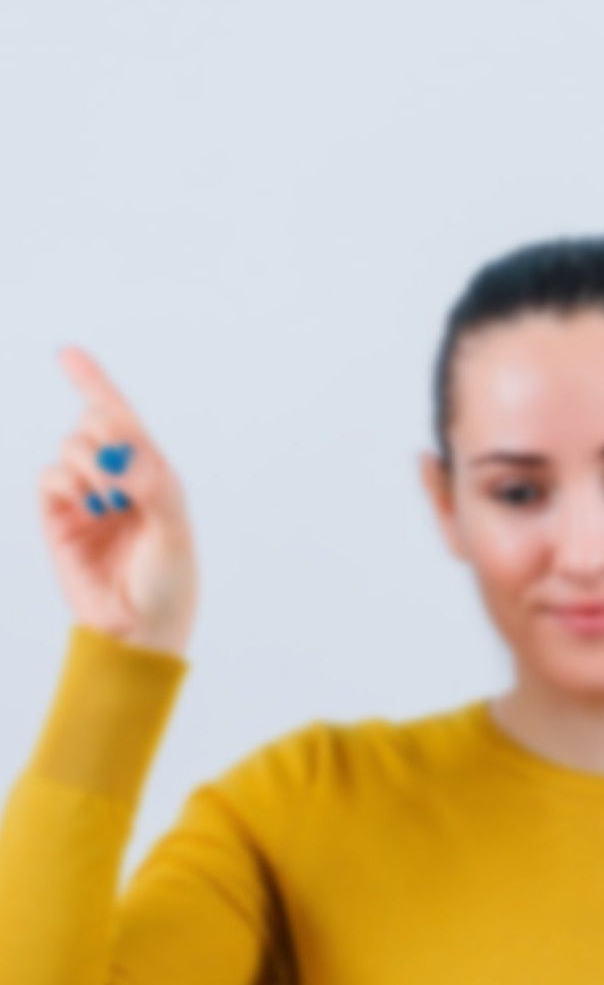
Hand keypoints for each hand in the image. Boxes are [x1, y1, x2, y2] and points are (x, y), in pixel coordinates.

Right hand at [39, 346, 198, 656]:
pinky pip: (49, 477)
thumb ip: (153, 486)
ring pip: (71, 446)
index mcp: (150, 475)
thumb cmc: (167, 582)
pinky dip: (66, 479)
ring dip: (89, 461)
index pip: (119, 418)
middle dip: (105, 435)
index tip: (66, 355)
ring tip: (108, 500)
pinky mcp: (58, 518)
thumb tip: (122, 455)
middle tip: (121, 474)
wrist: (139, 628)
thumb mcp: (173, 530)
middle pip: (95, 424)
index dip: (92, 383)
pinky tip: (87, 502)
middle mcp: (116, 479)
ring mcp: (84, 497)